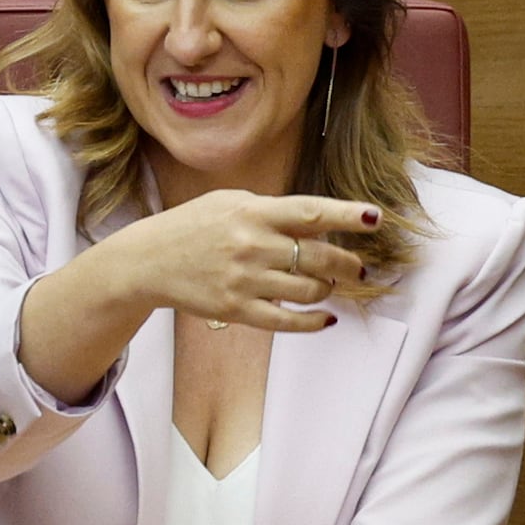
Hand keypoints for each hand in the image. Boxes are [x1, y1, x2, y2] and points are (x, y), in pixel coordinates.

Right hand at [104, 188, 385, 335]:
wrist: (149, 260)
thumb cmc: (194, 225)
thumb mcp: (230, 202)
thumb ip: (273, 210)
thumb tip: (320, 223)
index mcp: (253, 213)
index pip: (311, 212)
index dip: (347, 215)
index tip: (376, 217)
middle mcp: (252, 245)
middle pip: (319, 256)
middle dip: (347, 262)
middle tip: (357, 266)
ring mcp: (245, 280)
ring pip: (309, 289)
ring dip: (327, 287)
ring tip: (326, 283)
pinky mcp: (237, 309)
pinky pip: (288, 321)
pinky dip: (314, 321)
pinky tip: (326, 318)